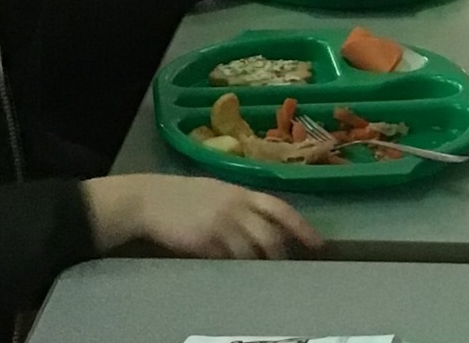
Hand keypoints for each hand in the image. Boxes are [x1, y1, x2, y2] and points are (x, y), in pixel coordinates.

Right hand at [85, 174, 322, 258]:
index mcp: (242, 192)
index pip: (281, 209)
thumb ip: (242, 204)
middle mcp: (236, 207)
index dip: (302, 227)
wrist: (149, 200)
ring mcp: (220, 225)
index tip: (318, 244)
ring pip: (250, 252)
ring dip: (258, 266)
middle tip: (288, 270)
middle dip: (281, 255)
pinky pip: (226, 261)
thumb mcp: (219, 191)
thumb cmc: (185, 196)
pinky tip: (235, 275)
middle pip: (270, 236)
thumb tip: (266, 224)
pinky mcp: (203, 242)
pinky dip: (234, 269)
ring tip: (263, 277)